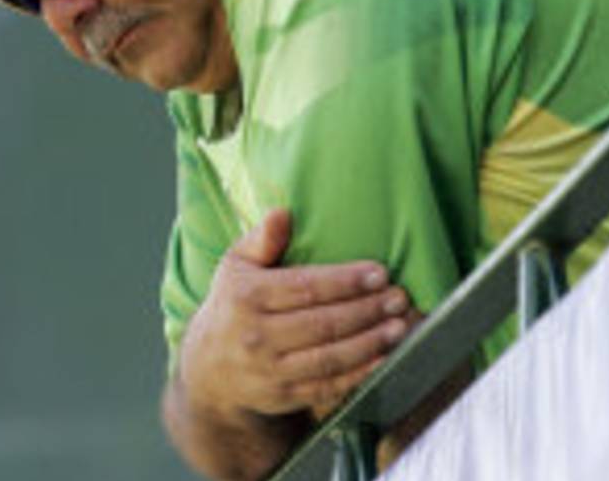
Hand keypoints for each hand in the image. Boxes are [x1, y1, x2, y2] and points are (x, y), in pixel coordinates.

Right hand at [179, 209, 413, 418]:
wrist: (209, 367)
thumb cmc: (233, 304)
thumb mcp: (236, 265)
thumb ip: (261, 239)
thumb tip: (282, 213)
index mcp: (246, 296)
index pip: (305, 286)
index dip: (346, 281)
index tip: (379, 272)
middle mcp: (255, 336)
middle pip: (322, 323)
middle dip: (367, 310)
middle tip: (398, 297)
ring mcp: (269, 370)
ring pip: (329, 357)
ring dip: (370, 342)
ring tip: (399, 325)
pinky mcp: (282, 396)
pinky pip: (327, 386)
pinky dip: (359, 373)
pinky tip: (384, 357)